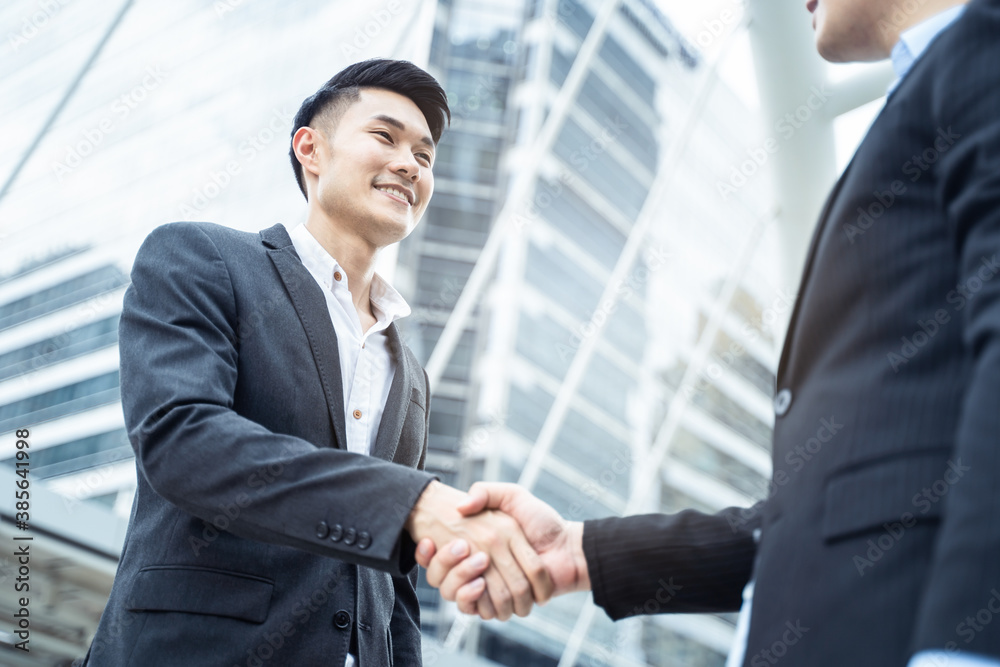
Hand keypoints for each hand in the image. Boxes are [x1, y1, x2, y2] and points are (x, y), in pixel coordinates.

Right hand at [405, 480, 551, 619]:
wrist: (568, 549)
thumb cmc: (543, 521)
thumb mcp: (513, 496)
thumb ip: (487, 492)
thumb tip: (460, 506)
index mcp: (476, 544)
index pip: (438, 555)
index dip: (427, 553)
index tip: (426, 540)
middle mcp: (477, 567)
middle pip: (442, 577)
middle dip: (447, 566)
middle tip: (462, 548)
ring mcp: (486, 588)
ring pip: (454, 594)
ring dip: (461, 581)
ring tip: (476, 564)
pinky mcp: (498, 605)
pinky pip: (473, 609)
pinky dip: (473, 599)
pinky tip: (479, 583)